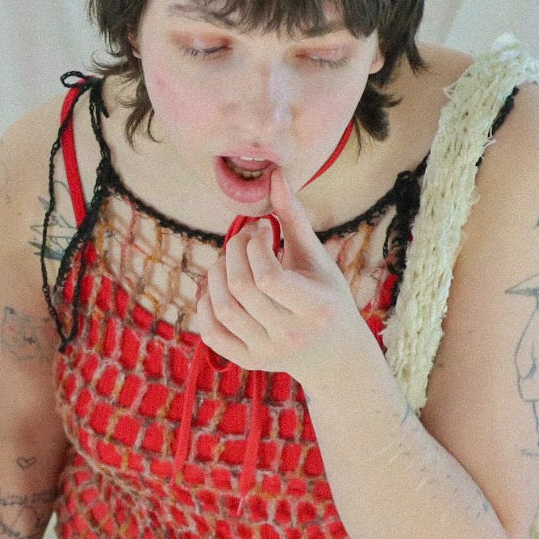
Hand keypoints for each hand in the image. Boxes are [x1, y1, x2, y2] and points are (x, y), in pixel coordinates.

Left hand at [193, 167, 374, 382]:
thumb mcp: (318, 259)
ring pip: (222, 308)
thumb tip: (275, 177)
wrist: (333, 354)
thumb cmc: (326, 296)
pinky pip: (211, 332)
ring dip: (216, 273)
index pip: (268, 277)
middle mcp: (291, 334)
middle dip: (234, 251)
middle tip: (244, 239)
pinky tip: (219, 286)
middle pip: (241, 288)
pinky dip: (205, 304)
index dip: (256, 246)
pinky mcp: (248, 361)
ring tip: (229, 260)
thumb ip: (294, 220)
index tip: (264, 230)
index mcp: (315, 307)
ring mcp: (267, 352)